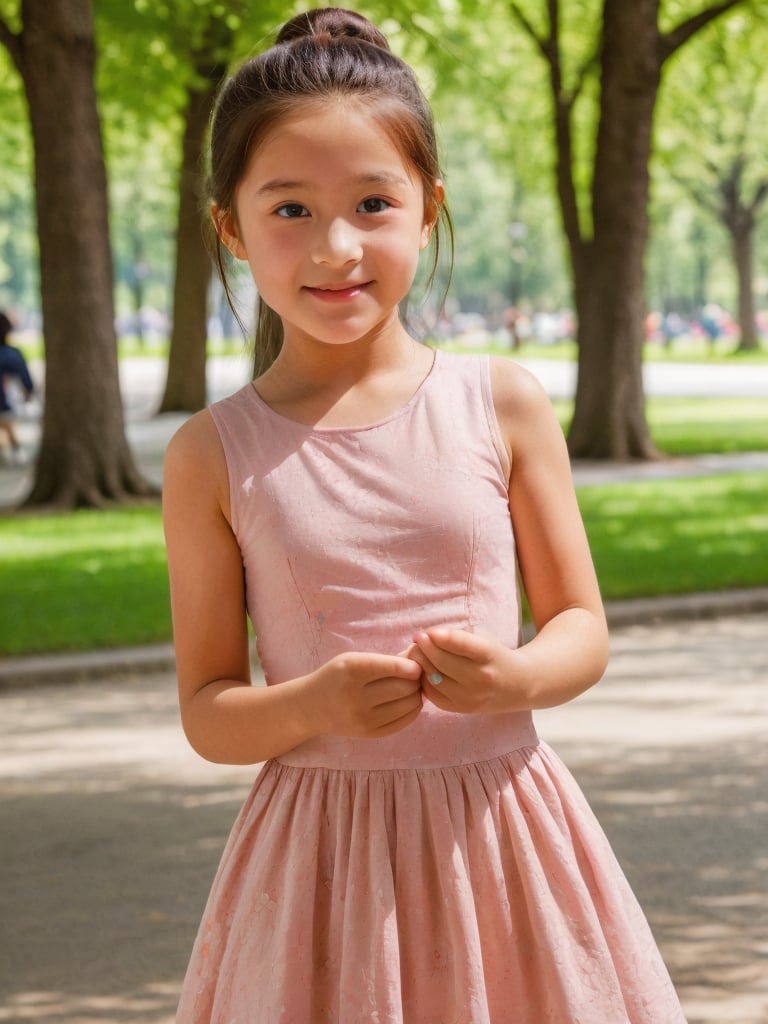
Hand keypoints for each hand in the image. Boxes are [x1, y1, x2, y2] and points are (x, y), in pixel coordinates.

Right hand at [307, 651, 423, 737]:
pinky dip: (412, 710)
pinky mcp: (369, 734)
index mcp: (352, 670)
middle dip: (416, 681)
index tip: (416, 666)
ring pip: (408, 706)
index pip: (393, 668)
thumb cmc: (336, 677)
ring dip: (416, 695)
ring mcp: (363, 718)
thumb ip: (384, 660)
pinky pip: (403, 722)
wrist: (310, 707)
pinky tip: (408, 702)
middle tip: (415, 677)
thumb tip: (420, 661)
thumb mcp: (352, 660)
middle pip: (404, 688)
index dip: (412, 667)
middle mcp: (356, 696)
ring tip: (411, 688)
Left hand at [411, 628, 524, 714]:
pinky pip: (433, 694)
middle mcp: (481, 677)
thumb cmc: (494, 656)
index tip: (426, 631)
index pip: (458, 643)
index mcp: (489, 654)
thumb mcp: (483, 639)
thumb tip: (425, 637)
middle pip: (442, 661)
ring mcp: (471, 696)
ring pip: (434, 679)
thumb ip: (457, 636)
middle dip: (424, 648)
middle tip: (417, 639)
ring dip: (421, 664)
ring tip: (418, 653)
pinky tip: (425, 671)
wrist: (517, 686)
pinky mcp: (461, 708)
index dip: (437, 635)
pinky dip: (424, 681)